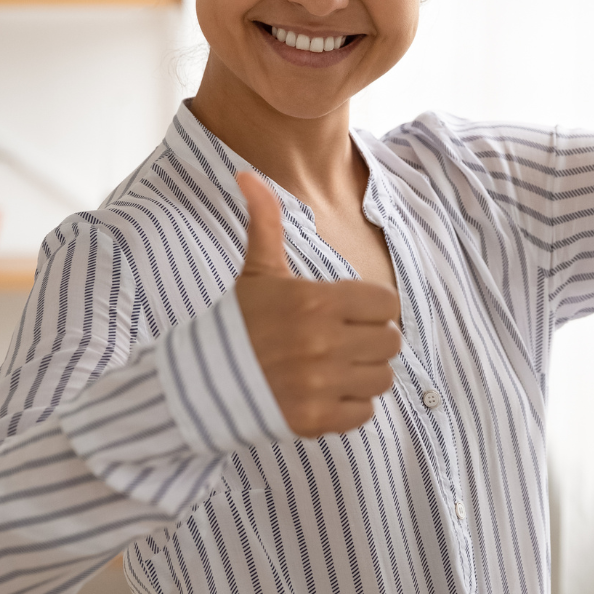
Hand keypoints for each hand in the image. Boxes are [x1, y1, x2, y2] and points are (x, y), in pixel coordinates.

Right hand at [233, 171, 400, 437]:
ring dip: (364, 374)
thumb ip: (264, 223)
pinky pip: (364, 413)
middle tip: (344, 341)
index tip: (351, 313)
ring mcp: (319, 384)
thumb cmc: (240, 322)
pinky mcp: (315, 419)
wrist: (203, 380)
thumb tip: (246, 174)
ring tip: (336, 368)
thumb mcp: (257, 271)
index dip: (373, 308)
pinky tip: (325, 393)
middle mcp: (322, 343)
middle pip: (391, 342)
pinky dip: (350, 406)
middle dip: (372, 341)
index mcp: (316, 301)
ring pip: (382, 379)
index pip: (387, 304)